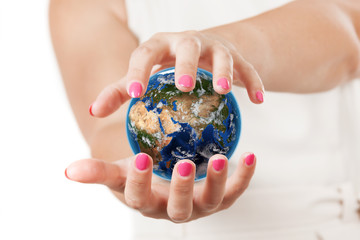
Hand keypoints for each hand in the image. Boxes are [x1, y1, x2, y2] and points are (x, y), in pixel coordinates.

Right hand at [65, 152, 255, 221]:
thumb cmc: (142, 175)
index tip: (139, 157)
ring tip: (223, 157)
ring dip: (219, 182)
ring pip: (211, 201)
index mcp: (148, 203)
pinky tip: (250, 156)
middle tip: (185, 164)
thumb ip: (98, 172)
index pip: (139, 198)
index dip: (138, 182)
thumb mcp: (121, 172)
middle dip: (182, 188)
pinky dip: (243, 177)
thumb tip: (68, 171)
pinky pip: (235, 191)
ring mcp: (200, 205)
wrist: (165, 183)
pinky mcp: (220, 198)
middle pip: (179, 208)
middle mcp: (175, 210)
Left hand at [89, 30, 263, 117]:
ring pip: (221, 53)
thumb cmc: (166, 68)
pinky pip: (247, 67)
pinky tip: (259, 100)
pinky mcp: (236, 55)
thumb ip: (121, 91)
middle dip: (185, 65)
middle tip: (184, 86)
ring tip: (224, 91)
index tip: (138, 95)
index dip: (140, 72)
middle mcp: (186, 41)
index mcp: (159, 46)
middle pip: (186, 46)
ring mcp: (213, 46)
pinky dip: (254, 82)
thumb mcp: (144, 75)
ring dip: (224, 71)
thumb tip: (94, 111)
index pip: (144, 54)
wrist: (202, 51)